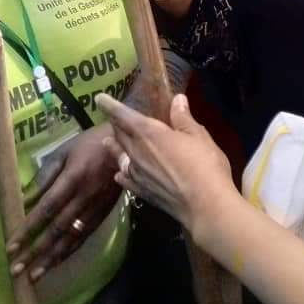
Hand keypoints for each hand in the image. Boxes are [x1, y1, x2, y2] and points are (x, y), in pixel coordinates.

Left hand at [7, 124, 119, 281]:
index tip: (11, 246)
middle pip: (56, 229)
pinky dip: (69, 252)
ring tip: (33, 276)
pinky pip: (84, 236)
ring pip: (71, 238)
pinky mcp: (104, 213)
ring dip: (51, 259)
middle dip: (35, 251)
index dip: (28, 229)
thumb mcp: (66, 151)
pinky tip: (57, 262)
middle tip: (15, 269)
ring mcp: (96, 208)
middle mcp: (84, 197)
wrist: (128, 146)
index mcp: (73, 179)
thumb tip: (25, 198)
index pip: (46, 209)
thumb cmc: (92, 144)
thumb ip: (46, 174)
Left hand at [96, 92, 233, 236]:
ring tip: (107, 142)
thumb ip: (183, 117)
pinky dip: (122, 172)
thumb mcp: (197, 134)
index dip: (111, 106)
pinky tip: (120, 174)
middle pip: (120, 135)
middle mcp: (137, 152)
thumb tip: (176, 99)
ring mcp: (137, 174)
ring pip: (120, 156)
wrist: (203, 205)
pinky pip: (126, 178)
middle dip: (115, 124)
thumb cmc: (203, 164)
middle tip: (112, 117)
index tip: (99, 99)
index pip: (124, 116)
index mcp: (149, 133)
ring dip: (115, 147)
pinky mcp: (142, 192)